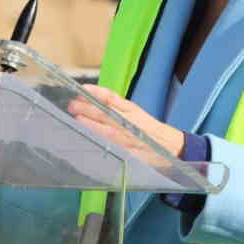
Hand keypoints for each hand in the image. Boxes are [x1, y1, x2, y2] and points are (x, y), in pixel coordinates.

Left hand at [67, 84, 184, 158]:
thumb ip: (117, 108)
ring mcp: (129, 140)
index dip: (97, 93)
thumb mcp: (136, 114)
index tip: (83, 89)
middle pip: (106, 114)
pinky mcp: (130, 154)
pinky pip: (114, 149)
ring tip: (78, 119)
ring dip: (91, 125)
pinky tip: (90, 141)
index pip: (112, 99)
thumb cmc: (149, 130)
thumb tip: (92, 103)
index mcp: (131, 111)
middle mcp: (130, 123)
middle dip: (88, 109)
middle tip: (72, 105)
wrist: (171, 147)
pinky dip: (102, 144)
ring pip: (108, 131)